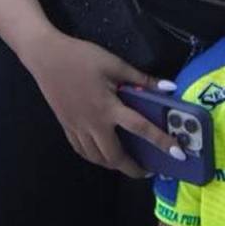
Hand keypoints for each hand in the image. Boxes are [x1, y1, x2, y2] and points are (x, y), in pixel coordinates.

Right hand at [20, 27, 181, 178]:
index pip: (140, 128)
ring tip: (126, 162)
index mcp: (108, 107)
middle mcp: (93, 124)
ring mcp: (77, 128)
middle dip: (133, 169)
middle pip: (115, 157)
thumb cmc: (81, 57)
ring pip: (97, 159)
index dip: (161, 142)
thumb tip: (168, 87)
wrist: (45, 56)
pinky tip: (101, 153)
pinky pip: (82, 151)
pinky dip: (94, 158)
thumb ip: (140, 78)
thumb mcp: (113, 63)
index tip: (178, 155)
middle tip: (147, 169)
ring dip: (114, 165)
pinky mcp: (66, 126)